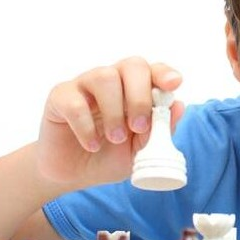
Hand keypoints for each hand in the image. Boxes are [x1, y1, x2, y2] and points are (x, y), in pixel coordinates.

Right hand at [36, 57, 184, 185]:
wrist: (74, 174)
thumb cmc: (110, 156)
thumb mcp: (140, 151)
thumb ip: (159, 131)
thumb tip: (179, 105)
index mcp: (136, 89)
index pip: (153, 70)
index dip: (164, 73)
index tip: (174, 84)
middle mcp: (113, 80)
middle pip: (132, 65)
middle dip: (140, 96)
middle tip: (139, 126)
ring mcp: (85, 85)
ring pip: (104, 77)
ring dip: (114, 111)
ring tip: (115, 138)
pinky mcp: (60, 97)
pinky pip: (74, 101)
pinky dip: (86, 126)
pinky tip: (92, 144)